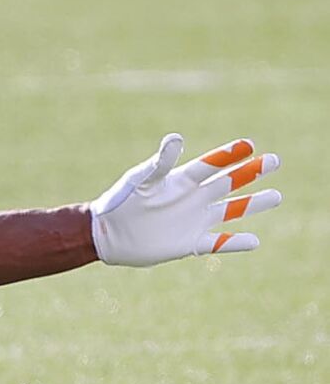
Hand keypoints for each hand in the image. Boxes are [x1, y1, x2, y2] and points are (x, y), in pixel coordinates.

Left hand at [90, 135, 280, 266]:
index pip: (210, 166)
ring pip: (230, 210)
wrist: (107, 234)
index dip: (228, 156)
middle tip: (274, 160)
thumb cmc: (119, 202)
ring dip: (253, 204)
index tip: (249, 144)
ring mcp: (193, 220)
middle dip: (251, 173)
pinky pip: (218, 243)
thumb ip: (159, 163)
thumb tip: (175, 139)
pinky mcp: (189, 243)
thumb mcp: (139, 180)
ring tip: (276, 196)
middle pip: (228, 184)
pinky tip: (255, 241)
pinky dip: (235, 243)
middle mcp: (191, 198)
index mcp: (180, 181)